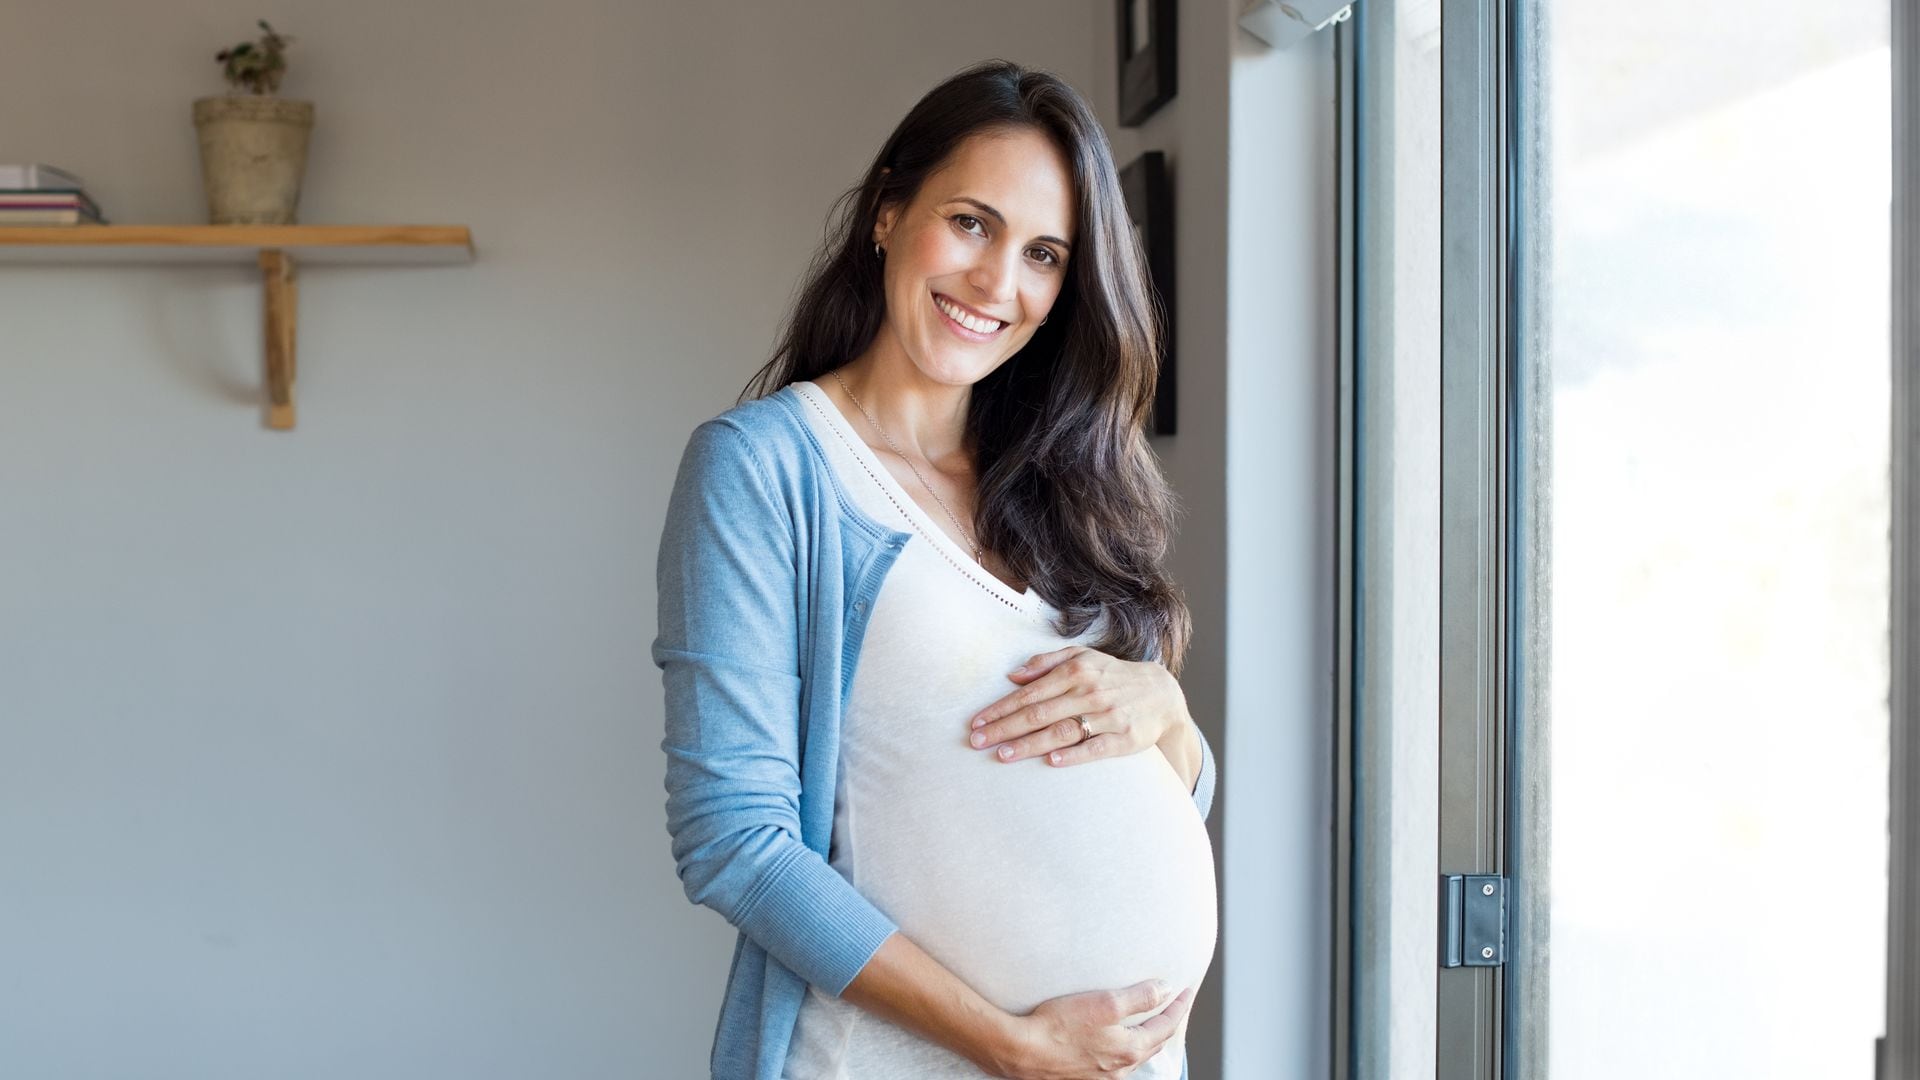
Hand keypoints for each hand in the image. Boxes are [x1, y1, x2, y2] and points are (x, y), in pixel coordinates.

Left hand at [966, 646, 1190, 768]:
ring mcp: (1108, 716)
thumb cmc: (1112, 676)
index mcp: (1076, 672)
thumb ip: (1048, 662)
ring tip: (1003, 755)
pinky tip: (1052, 761)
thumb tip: (1013, 675)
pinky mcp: (1125, 738)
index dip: (1002, 708)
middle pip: (1040, 713)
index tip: (977, 722)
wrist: (1161, 694)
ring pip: (1062, 731)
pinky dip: (1074, 754)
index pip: (1031, 693)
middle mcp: (1090, 692)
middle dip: (1005, 728)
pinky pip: (1096, 747)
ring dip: (1030, 744)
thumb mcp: (1084, 657)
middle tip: (977, 741)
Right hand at [982, 980, 1194, 1079]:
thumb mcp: (1105, 1003)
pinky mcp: (1084, 1075)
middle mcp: (1120, 1068)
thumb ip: (1139, 997)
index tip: (1187, 992)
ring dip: (1147, 1037)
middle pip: (1154, 1043)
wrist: (1021, 1051)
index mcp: (1130, 1049)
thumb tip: (1165, 990)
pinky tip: (1117, 1043)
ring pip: (1135, 1055)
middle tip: (1175, 1006)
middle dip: (1167, 1023)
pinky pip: (1116, 1062)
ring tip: (1150, 1023)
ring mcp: (1101, 1075)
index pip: (1165, 1026)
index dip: (1179, 1007)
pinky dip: (1126, 1048)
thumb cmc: (1059, 1026)